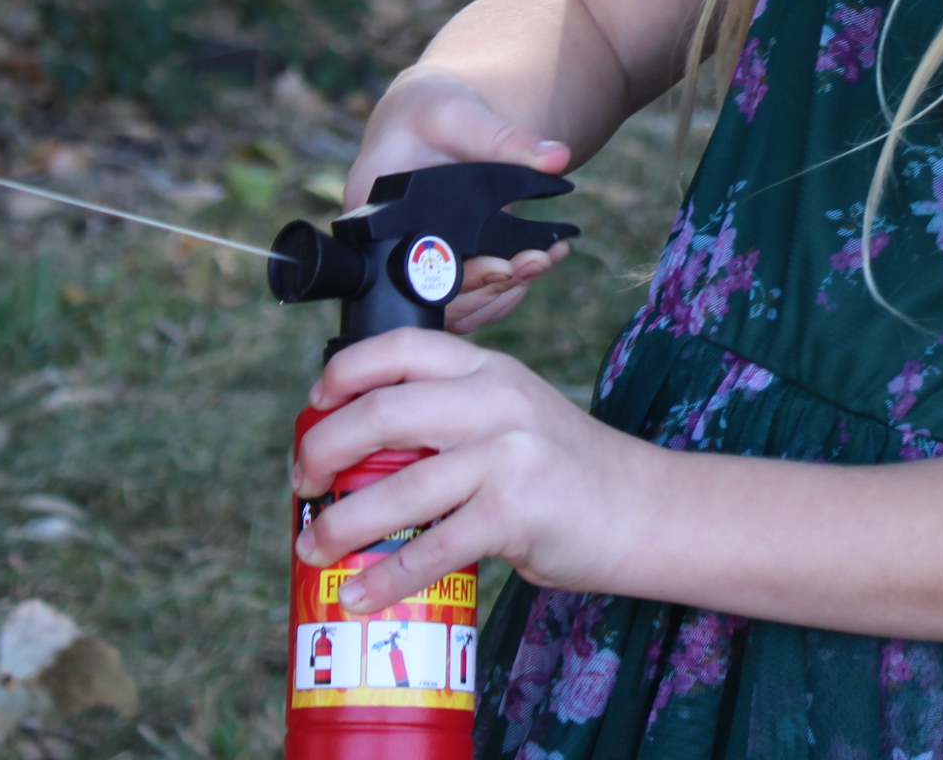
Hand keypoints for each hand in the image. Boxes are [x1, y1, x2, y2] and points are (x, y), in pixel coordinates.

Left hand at [293, 328, 645, 610]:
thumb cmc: (563, 469)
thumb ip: (450, 417)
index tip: (312, 409)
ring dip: (340, 526)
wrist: (640, 508)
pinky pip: (432, 548)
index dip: (341, 374)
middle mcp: (495, 400)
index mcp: (486, 368)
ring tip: (313, 548)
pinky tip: (360, 595)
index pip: (399, 347)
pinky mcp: (516, 513)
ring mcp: (507, 455)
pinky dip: (386, 578)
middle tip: (302, 483)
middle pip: (381, 413)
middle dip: (323, 452)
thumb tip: (358, 454)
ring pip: (397, 488)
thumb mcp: (510, 414)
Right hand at [347, 66, 574, 333]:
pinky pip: (471, 297)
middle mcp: (389, 247)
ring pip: (457, 305)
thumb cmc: (430, 110)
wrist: (430, 115)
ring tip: (547, 259)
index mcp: (374, 211)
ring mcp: (416, 261)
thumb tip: (558, 157)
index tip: (500, 265)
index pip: (407, 265)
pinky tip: (541, 261)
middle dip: (489, 285)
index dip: (453, 276)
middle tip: (536, 262)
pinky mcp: (443, 265)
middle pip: (435, 295)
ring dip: (504, 291)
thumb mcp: (460, 114)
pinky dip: (507, 288)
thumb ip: (504, 138)